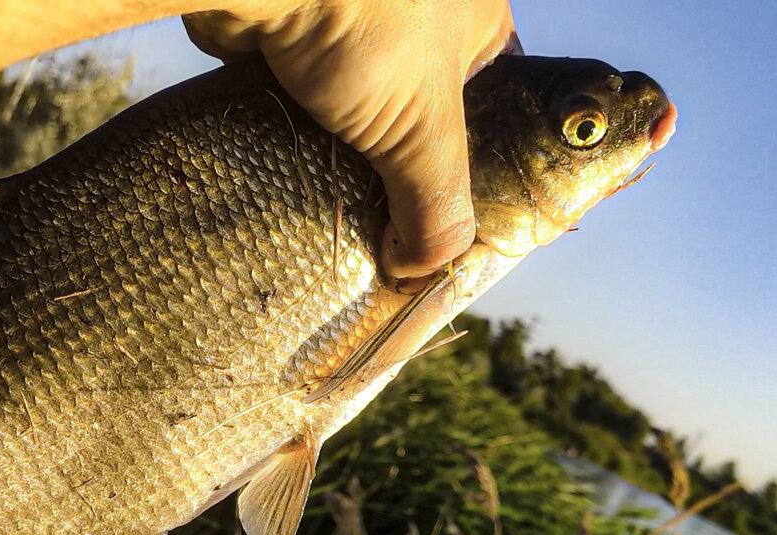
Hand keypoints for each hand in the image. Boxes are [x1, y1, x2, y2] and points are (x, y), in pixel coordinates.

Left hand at [184, 1, 516, 278]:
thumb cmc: (359, 24)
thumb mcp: (423, 130)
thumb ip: (437, 208)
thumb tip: (420, 268)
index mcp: (472, 22)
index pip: (488, 112)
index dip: (469, 170)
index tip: (440, 220)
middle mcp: (415, 20)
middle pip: (415, 121)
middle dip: (394, 175)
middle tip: (382, 229)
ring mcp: (348, 32)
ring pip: (351, 119)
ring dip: (338, 162)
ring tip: (331, 210)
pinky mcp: (289, 46)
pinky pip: (300, 108)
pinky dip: (294, 142)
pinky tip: (287, 176)